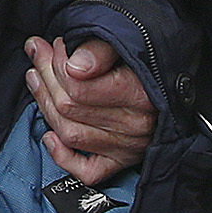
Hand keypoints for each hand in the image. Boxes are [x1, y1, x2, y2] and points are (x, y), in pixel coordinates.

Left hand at [26, 35, 153, 183]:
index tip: (57, 45)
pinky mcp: (122, 161)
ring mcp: (129, 147)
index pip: (78, 87)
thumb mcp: (129, 41)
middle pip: (69, 108)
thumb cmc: (150, 58)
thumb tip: (74, 66)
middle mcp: (136, 125)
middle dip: (46, 77)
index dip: (57, 63)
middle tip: (39, 54)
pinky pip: (88, 171)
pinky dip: (63, 157)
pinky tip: (49, 136)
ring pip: (70, 134)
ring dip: (45, 105)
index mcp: (141, 94)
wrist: (174, 81)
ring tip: (36, 79)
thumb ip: (101, 49)